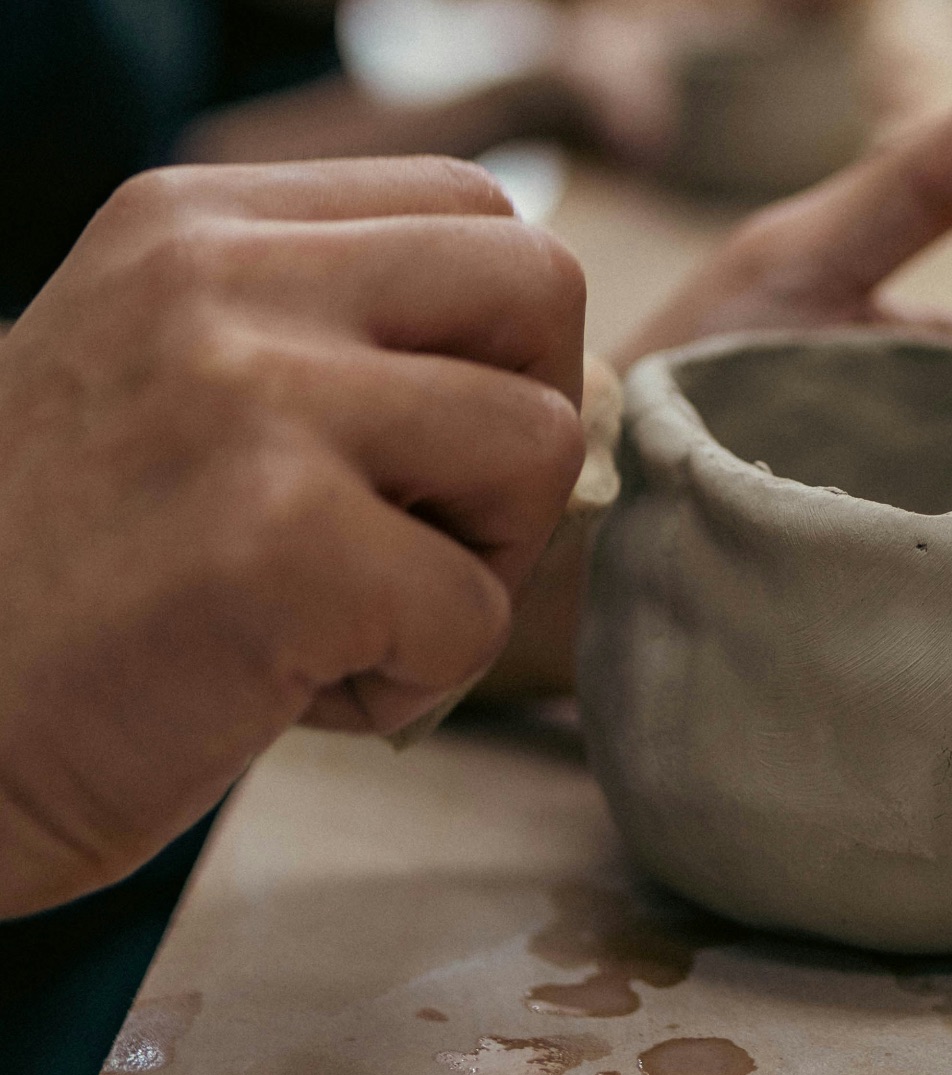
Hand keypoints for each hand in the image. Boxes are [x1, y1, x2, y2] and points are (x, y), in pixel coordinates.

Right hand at [0, 158, 586, 916]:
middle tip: (433, 527)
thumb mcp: (186, 386)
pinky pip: (474, 610)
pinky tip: (292, 686)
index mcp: (200, 223)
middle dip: (530, 426)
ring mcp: (248, 398)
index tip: (432, 445)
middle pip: (539, 285)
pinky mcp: (278, 542)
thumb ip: (345, 341)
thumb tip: (573, 382)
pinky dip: (416, 680)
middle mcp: (219, 277)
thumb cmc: (80, 578)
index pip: (475, 212)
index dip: (505, 341)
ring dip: (480, 563)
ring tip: (355, 615)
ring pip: (541, 444)